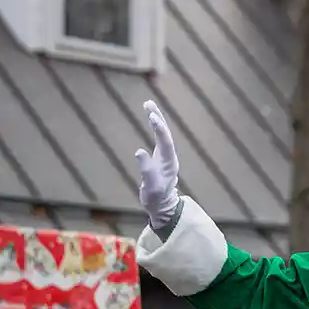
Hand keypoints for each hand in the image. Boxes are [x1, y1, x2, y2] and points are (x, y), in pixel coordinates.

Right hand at [134, 100, 180, 227]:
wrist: (162, 205)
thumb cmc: (156, 198)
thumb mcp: (150, 187)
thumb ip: (146, 171)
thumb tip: (139, 151)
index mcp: (169, 163)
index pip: (166, 142)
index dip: (159, 130)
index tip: (152, 117)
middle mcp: (169, 156)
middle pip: (165, 134)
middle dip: (158, 118)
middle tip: (148, 103)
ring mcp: (165, 156)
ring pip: (162, 134)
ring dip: (156, 119)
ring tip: (148, 104)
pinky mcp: (160, 156)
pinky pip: (158, 137)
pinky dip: (154, 126)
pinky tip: (151, 118)